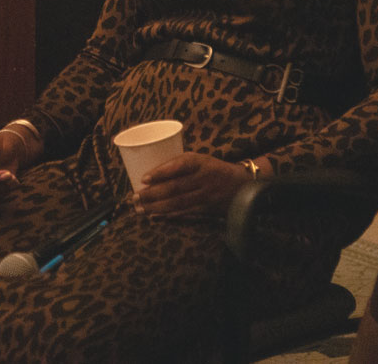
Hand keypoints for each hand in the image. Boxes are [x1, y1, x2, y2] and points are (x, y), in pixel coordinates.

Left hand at [135, 153, 265, 217]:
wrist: (243, 185)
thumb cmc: (213, 169)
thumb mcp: (200, 160)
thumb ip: (179, 164)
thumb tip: (149, 174)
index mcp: (201, 162)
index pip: (180, 165)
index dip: (161, 172)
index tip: (144, 178)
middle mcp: (204, 179)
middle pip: (176, 188)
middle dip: (153, 194)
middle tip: (134, 198)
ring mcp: (206, 196)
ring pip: (178, 203)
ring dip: (156, 207)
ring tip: (140, 209)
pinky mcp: (207, 210)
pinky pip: (185, 214)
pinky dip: (169, 216)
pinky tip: (155, 217)